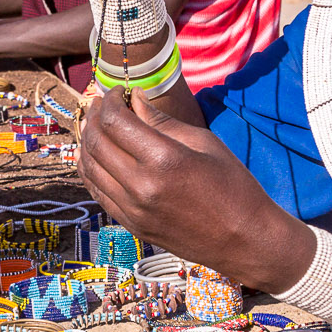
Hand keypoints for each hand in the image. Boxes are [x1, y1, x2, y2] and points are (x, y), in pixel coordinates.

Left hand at [77, 87, 311, 292]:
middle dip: (95, 117)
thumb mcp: (203, 142)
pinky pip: (97, 192)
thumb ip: (162, 121)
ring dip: (88, 141)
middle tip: (103, 104)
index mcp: (164, 160)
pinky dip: (91, 168)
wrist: (244, 240)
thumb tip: (135, 99)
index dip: (111, 101)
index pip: (116, 122)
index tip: (118, 92)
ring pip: (90, 168)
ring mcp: (132, 210)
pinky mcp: (131, 225)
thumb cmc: (233, 186)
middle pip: (96, 142)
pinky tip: (99, 155)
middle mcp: (141, 186)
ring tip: (97, 125)